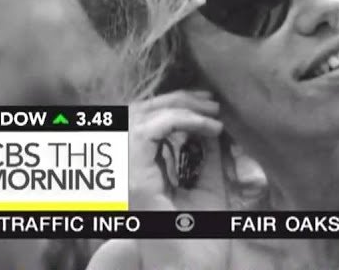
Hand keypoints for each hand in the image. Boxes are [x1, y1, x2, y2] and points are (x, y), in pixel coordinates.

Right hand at [128, 89, 231, 269]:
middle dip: (176, 100)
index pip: (143, 125)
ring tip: (213, 113)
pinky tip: (210, 128)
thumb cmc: (201, 238)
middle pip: (137, 115)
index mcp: (138, 175)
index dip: (172, 107)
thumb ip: (206, 157)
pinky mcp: (134, 181)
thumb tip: (213, 126)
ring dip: (181, 107)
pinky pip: (151, 131)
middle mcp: (125, 174)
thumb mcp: (208, 185)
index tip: (207, 106)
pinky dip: (182, 120)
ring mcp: (125, 177)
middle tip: (210, 100)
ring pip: (142, 118)